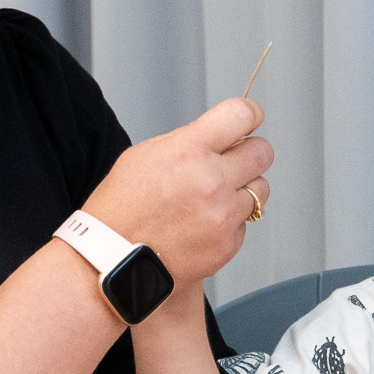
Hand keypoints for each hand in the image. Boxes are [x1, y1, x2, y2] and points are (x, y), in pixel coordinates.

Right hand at [85, 98, 271, 283]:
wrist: (111, 259)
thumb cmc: (122, 207)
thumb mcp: (145, 155)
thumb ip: (189, 141)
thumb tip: (223, 136)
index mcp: (189, 152)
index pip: (241, 115)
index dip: (249, 113)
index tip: (250, 117)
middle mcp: (211, 182)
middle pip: (263, 152)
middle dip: (249, 153)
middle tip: (233, 161)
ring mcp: (223, 216)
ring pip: (260, 189)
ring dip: (242, 189)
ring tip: (210, 198)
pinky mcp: (227, 244)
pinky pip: (244, 223)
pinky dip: (229, 222)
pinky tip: (201, 225)